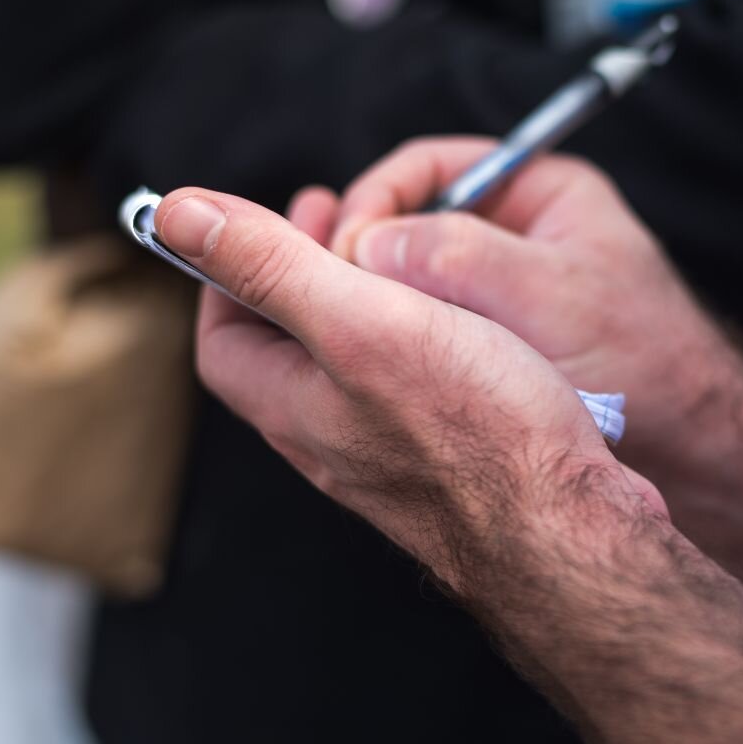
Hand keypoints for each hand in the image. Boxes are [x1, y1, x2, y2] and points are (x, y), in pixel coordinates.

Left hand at [154, 186, 666, 592]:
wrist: (567, 529)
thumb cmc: (477, 433)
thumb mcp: (359, 322)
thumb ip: (269, 267)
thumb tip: (175, 214)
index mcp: (292, 407)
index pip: (223, 342)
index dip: (227, 274)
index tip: (258, 220)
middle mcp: (330, 440)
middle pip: (284, 354)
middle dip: (300, 276)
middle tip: (338, 220)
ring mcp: (388, 458)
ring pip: (350, 371)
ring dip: (360, 304)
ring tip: (397, 257)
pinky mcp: (447, 465)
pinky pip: (407, 392)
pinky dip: (414, 339)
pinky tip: (459, 321)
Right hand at [328, 137, 742, 470]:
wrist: (695, 455)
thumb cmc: (646, 364)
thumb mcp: (549, 295)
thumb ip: (460, 255)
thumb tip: (364, 243)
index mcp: (536, 191)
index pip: (426, 167)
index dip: (375, 202)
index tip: (342, 249)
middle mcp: (510, 233)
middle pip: (403, 223)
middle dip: (362, 255)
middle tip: (327, 294)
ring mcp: (495, 292)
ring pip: (405, 283)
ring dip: (374, 305)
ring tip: (343, 334)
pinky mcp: (487, 347)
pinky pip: (421, 332)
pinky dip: (396, 343)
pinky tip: (379, 370)